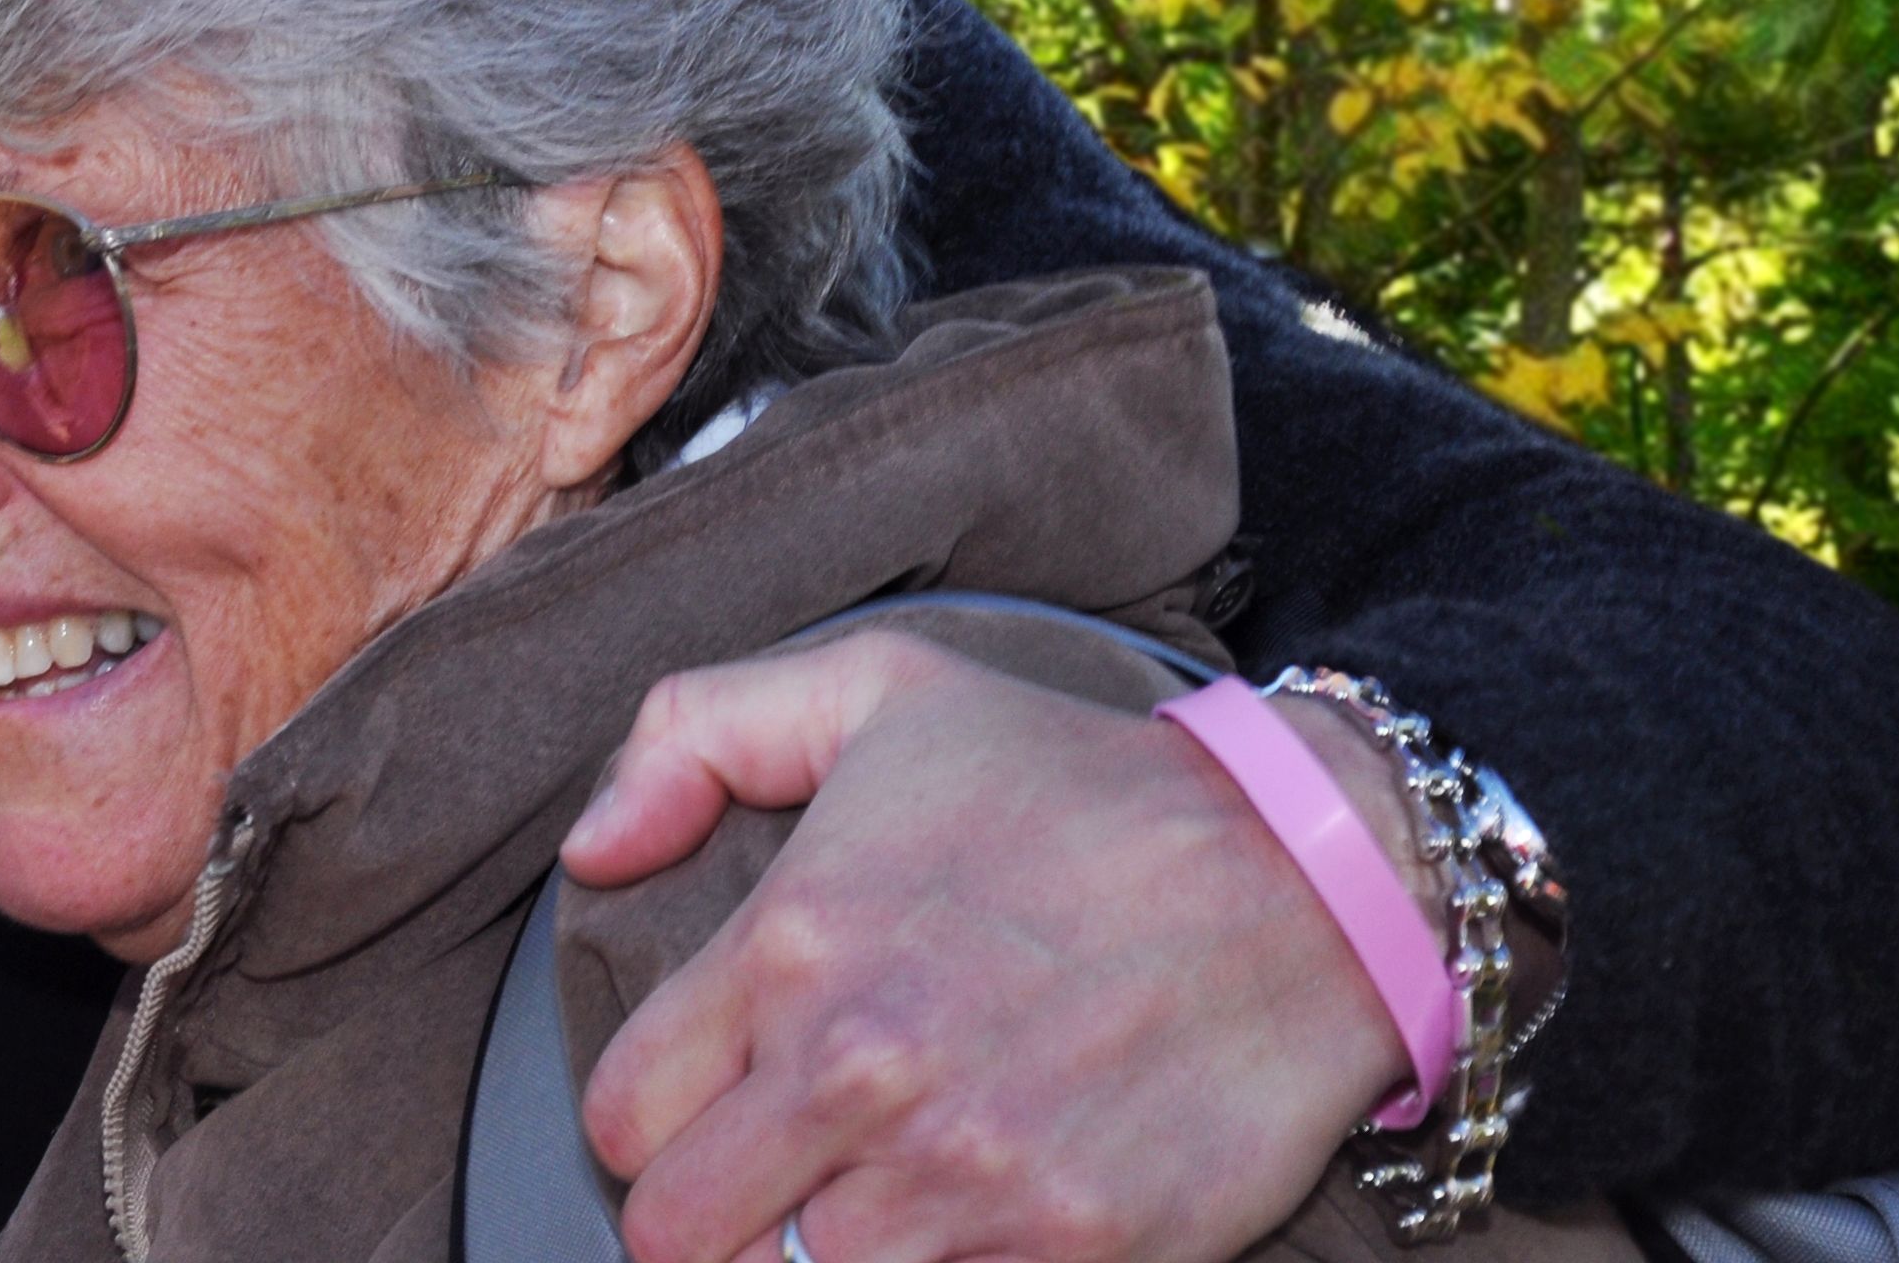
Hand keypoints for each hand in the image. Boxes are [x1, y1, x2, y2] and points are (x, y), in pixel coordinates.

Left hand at [559, 632, 1415, 1262]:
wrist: (1307, 876)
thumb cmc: (1077, 785)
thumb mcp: (873, 692)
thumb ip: (691, 735)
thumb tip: (592, 850)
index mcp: (792, 945)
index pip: (623, 1118)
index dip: (649, 1125)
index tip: (704, 1110)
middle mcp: (862, 1069)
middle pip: (681, 1238)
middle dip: (709, 1219)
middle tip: (769, 1184)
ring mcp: (970, 1176)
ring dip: (814, 1260)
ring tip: (863, 1206)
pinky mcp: (1076, 1251)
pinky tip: (957, 1236)